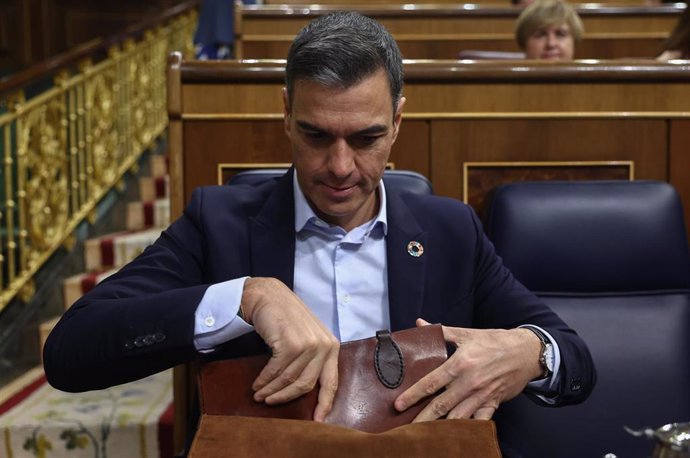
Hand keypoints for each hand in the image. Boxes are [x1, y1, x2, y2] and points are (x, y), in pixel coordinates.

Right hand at [241, 277, 339, 421]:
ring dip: (271, 390)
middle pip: (305, 385)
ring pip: (289, 379)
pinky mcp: (291, 344)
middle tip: (269, 402)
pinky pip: (276, 371)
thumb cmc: (285, 318)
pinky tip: (257, 384)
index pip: (331, 382)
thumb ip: (312, 359)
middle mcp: (324, 345)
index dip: (325, 404)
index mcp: (332, 346)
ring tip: (259, 394)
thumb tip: (306, 390)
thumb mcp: (307, 337)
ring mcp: (309, 344)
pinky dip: (264, 380)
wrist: (268, 295)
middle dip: (285, 397)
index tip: (319, 421)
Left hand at [394, 318, 542, 420]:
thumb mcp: (467, 333)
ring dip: (442, 427)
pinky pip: (479, 421)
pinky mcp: (493, 403)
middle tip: (407, 427)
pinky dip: (468, 429)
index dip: (414, 394)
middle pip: (441, 405)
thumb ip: (442, 331)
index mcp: (461, 363)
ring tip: (426, 434)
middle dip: (423, 418)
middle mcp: (470, 382)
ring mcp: (482, 395)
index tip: (399, 404)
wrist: (527, 351)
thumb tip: (420, 323)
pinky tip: (456, 436)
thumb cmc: (495, 341)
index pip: (432, 382)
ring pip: (458, 417)